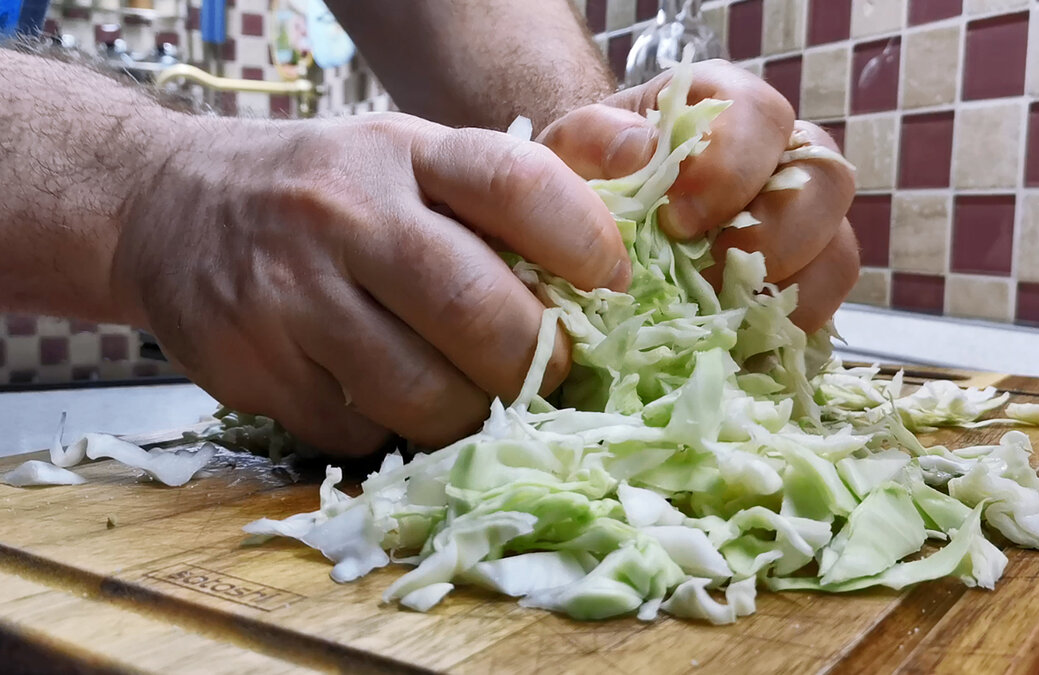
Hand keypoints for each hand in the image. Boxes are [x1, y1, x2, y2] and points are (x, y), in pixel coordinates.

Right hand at [110, 114, 629, 455]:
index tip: (612, 285)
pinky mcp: (250, 366)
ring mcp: (288, 293)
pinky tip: (383, 393)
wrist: (170, 206)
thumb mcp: (414, 155)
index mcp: (404, 152)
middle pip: (476, 311)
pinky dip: (390, 429)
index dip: (584, 243)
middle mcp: (343, 214)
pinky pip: (359, 430)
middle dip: (535, 362)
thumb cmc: (328, 188)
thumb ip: (519, 176)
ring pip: (421, 392)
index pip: (515, 185)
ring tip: (474, 394)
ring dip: (470, 413)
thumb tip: (643, 161)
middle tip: (550, 371)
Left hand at [538, 60, 858, 331]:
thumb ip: (595, 136)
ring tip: (726, 313)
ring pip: (839, 250)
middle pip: (827, 182)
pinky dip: (789, 329)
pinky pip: (824, 308)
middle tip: (712, 275)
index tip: (678, 219)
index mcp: (727, 108)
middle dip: (776, 235)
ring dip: (791, 289)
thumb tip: (641, 151)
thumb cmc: (587, 181)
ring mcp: (800, 226)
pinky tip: (738, 341)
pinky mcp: (798, 286)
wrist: (587, 232)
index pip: (764, 117)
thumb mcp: (571, 151)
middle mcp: (780, 160)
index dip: (733, 167)